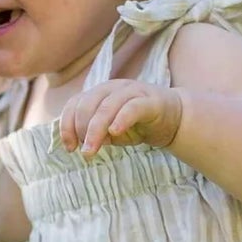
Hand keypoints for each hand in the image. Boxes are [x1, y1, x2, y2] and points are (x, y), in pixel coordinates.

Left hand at [59, 80, 183, 157]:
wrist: (174, 118)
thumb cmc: (138, 125)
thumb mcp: (112, 132)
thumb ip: (97, 134)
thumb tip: (84, 143)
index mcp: (100, 93)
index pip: (75, 103)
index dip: (67, 125)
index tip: (70, 147)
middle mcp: (113, 88)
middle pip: (88, 105)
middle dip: (81, 130)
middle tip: (84, 153)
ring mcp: (132, 91)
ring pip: (106, 107)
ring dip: (95, 130)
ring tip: (91, 150)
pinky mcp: (150, 101)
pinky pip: (132, 107)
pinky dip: (121, 119)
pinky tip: (114, 133)